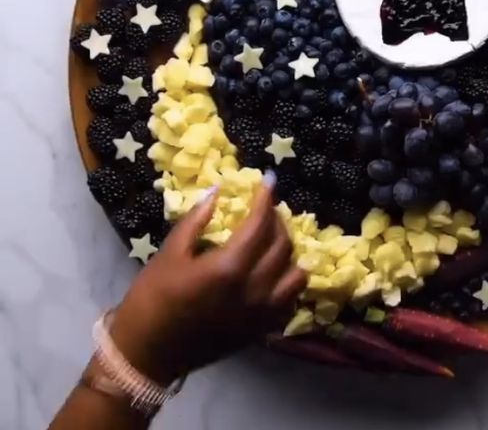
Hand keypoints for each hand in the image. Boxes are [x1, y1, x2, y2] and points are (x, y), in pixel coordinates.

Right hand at [109, 187, 305, 383]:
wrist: (147, 352)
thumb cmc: (152, 299)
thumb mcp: (170, 253)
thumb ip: (197, 220)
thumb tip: (217, 191)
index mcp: (229, 268)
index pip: (260, 224)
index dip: (266, 199)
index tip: (269, 180)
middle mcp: (253, 290)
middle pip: (282, 245)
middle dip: (277, 220)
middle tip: (266, 208)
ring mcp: (261, 313)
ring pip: (296, 274)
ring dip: (289, 251)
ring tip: (273, 239)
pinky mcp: (262, 329)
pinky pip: (291, 300)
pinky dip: (290, 281)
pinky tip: (276, 271)